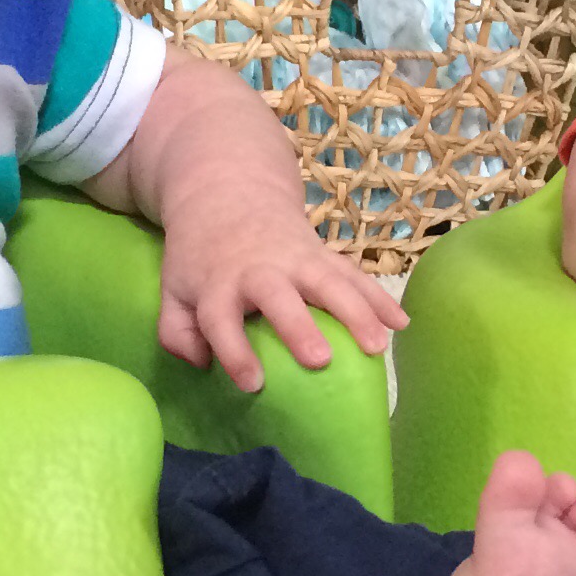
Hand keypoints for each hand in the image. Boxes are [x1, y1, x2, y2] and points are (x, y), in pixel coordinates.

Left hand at [155, 194, 407, 391]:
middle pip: (280, 297)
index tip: (253, 383)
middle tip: (319, 359)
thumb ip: (176, 332)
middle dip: (300, 327)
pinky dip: (379, 298)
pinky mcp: (322, 254)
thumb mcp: (173, 289)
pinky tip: (401, 324)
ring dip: (355, 313)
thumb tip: (201, 364)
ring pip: (328, 283)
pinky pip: (354, 276)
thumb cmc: (202, 258)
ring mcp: (295, 259)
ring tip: (378, 347)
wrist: (229, 193)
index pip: (220, 319)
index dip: (235, 352)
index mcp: (218, 283)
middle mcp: (259, 270)